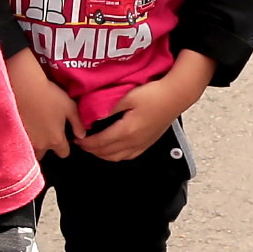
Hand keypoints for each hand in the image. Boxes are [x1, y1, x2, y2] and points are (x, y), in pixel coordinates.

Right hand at [8, 52, 79, 159]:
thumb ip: (78, 124)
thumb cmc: (49, 95)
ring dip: (34, 144)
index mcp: (56, 139)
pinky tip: (26, 126)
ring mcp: (26, 141)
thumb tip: (81, 135)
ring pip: (32, 150)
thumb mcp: (70, 106)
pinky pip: (22, 143)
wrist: (24, 87)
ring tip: (35, 130)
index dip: (65, 145)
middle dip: (47, 147)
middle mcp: (41, 145)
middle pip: (45, 155)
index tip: (62, 136)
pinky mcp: (15, 135)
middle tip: (46, 132)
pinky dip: (24, 138)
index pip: (64, 153)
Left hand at [77, 70, 193, 160]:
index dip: (86, 143)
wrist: (176, 95)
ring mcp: (142, 144)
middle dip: (91, 150)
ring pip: (117, 157)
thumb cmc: (153, 93)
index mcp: (126, 131)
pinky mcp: (148, 143)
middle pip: (106, 153)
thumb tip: (92, 117)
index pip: (100, 143)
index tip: (76, 138)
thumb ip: (108, 107)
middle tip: (80, 143)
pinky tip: (112, 149)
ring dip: (102, 154)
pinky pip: (128, 156)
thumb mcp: (127, 96)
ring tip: (93, 146)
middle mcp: (134, 142)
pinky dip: (116, 155)